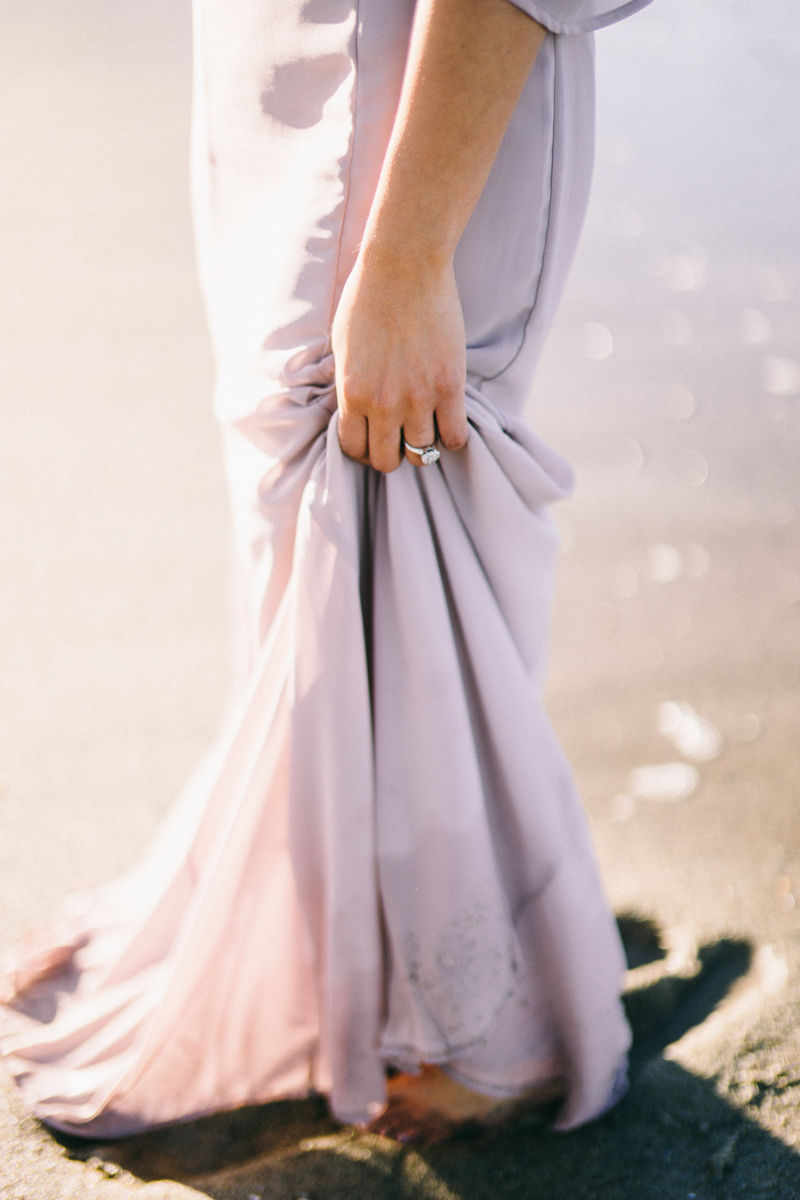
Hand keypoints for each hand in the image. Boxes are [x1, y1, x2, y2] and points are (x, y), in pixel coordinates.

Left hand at [333, 248, 467, 472]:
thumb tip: (355, 409)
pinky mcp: (450, 387)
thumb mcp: (343, 347)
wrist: (404, 265)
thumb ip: (349, 384)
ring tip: (425, 427)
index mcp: (352, 395)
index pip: (354, 450)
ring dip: (422, 445)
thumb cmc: (367, 297)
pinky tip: (448, 422)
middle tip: (398, 439)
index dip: (362, 451)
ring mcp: (419, 398)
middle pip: (388, 461)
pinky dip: (451, 436)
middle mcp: (384, 404)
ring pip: (421, 453)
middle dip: (391, 454)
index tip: (371, 442)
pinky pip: (454, 436)